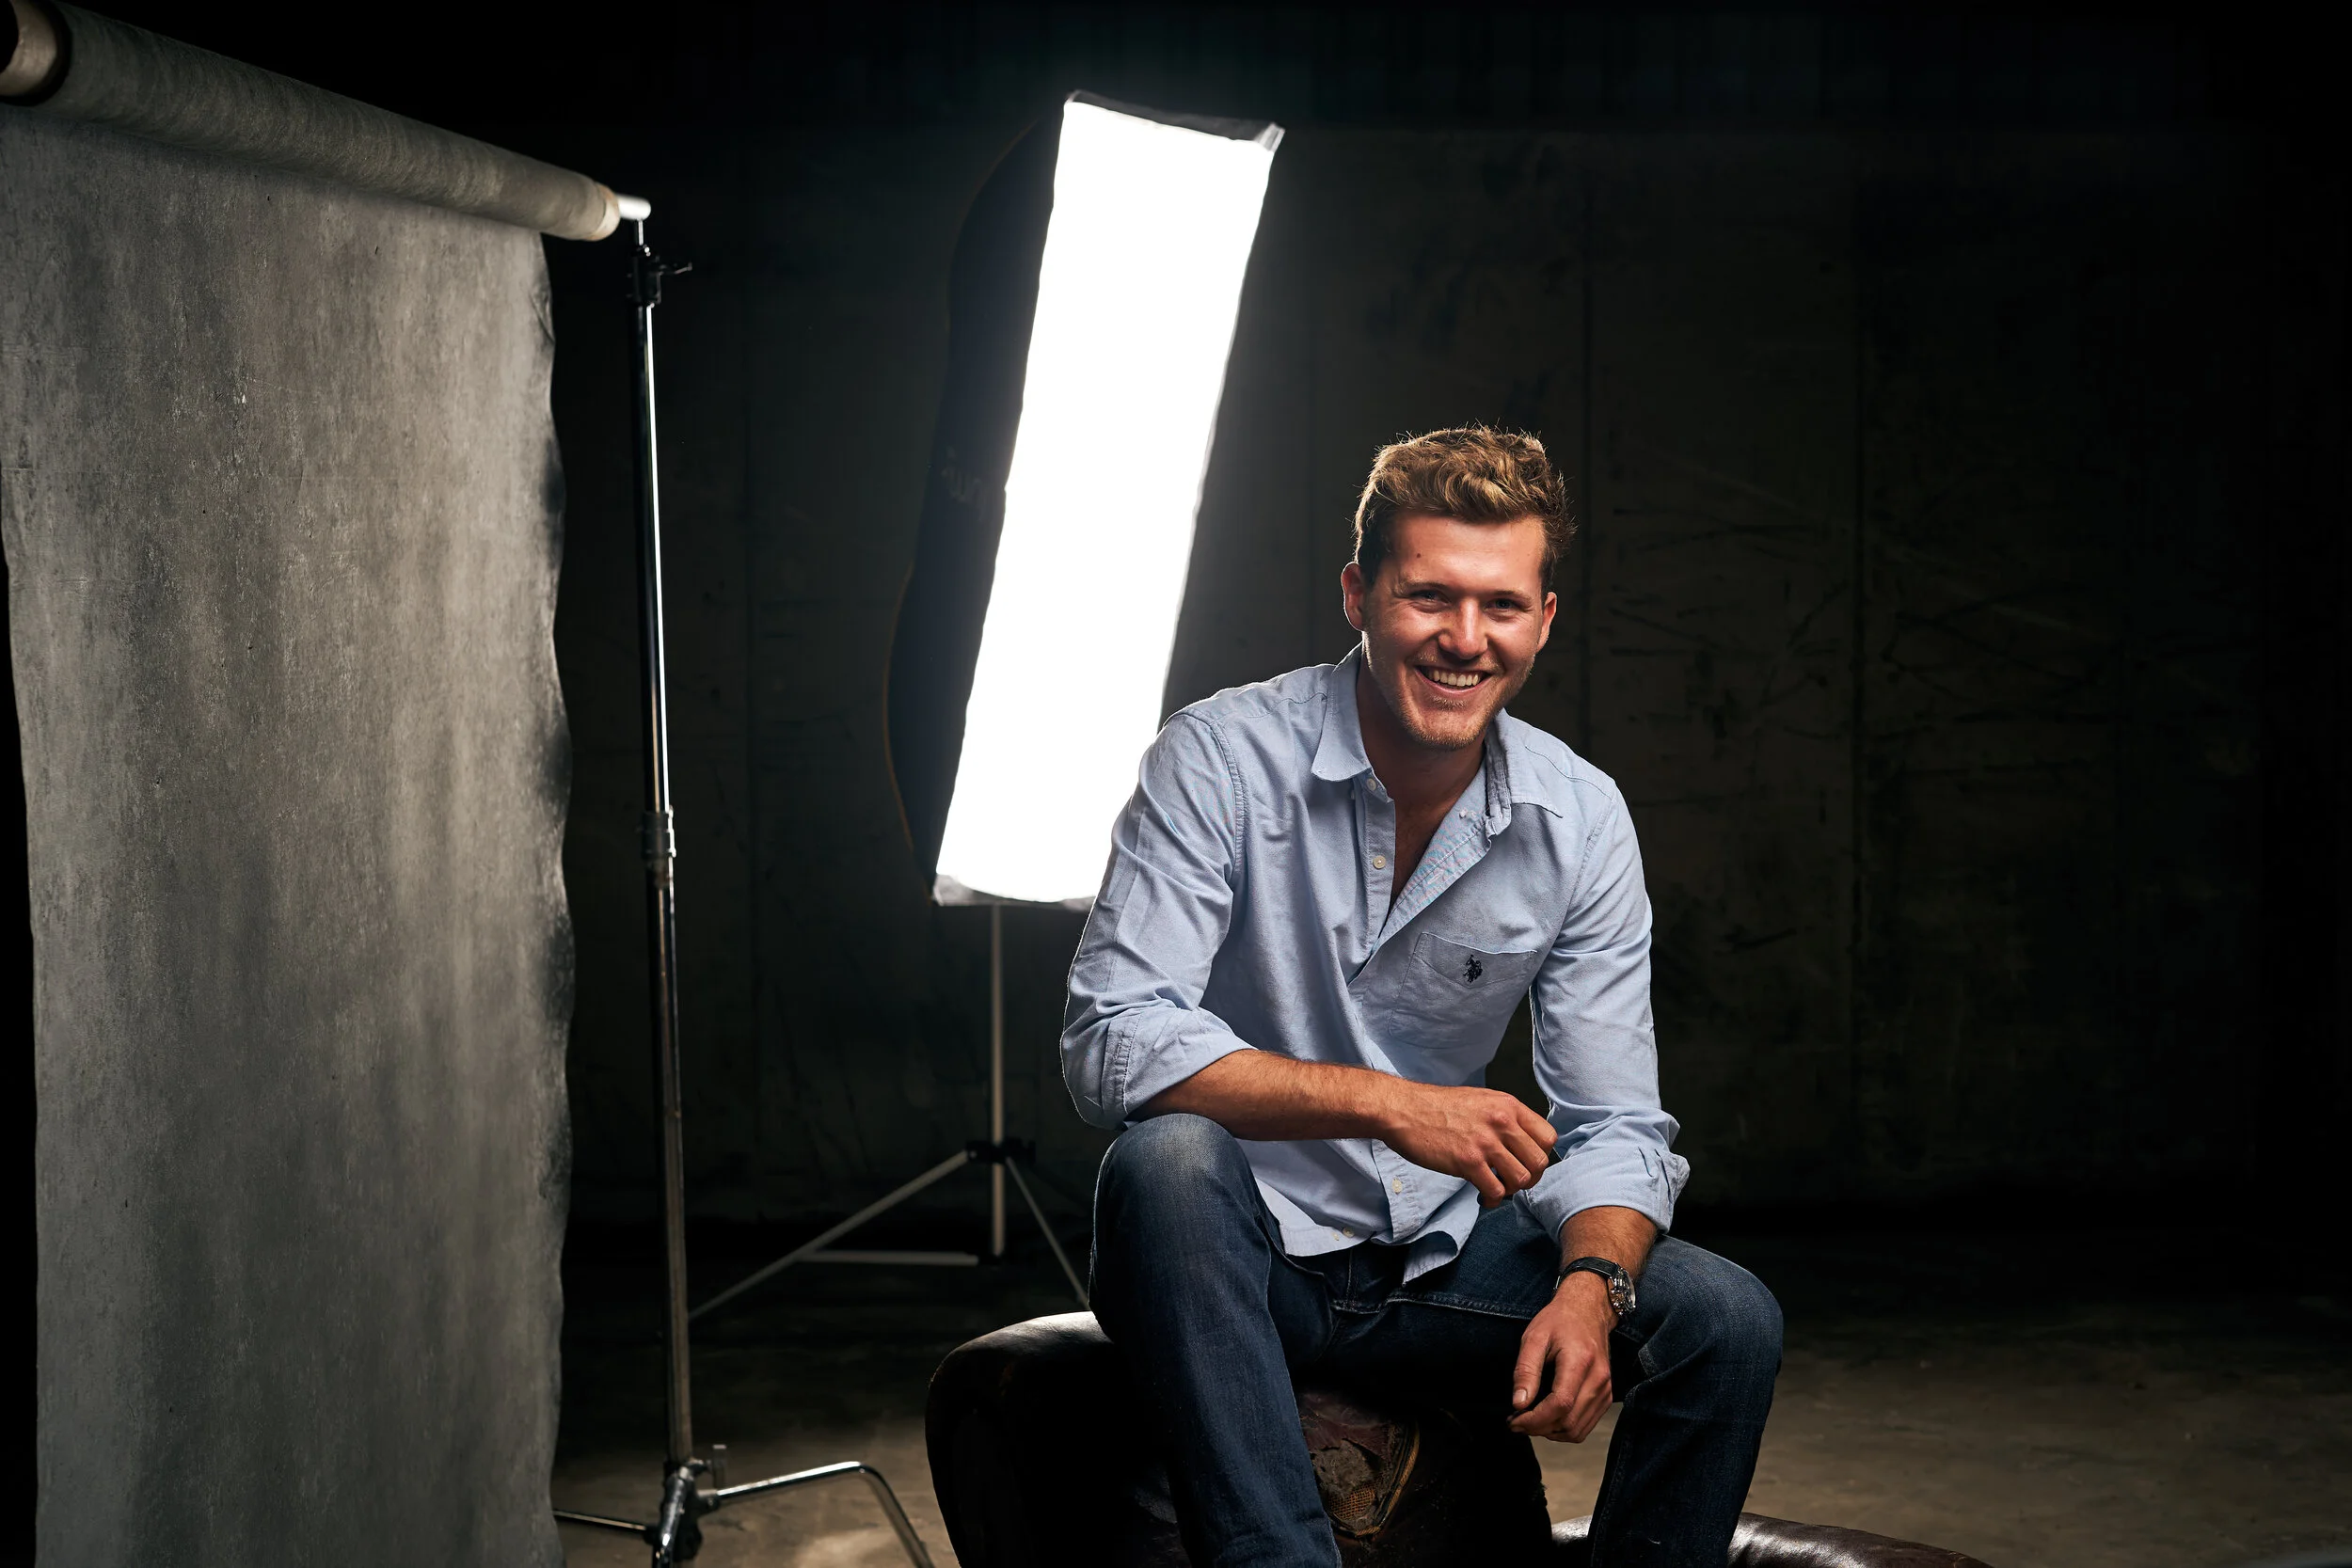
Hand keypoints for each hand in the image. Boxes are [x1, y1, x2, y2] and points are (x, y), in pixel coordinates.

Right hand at [1374, 1080, 1557, 1207]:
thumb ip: (1504, 1117)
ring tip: (1497, 1188)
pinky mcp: (1468, 1162)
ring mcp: (1485, 1143)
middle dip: (1530, 1178)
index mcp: (1507, 1105)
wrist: (1404, 1109)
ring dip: (1511, 1190)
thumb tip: (1521, 1141)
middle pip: (1539, 1162)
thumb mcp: (1480, 1100)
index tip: (1526, 1162)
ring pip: (1522, 1179)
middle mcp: (1502, 1122)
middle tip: (1513, 1180)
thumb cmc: (1437, 1106)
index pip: (1548, 1137)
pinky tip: (1483, 1196)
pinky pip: (1496, 1191)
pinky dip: (1493, 1200)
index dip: (1540, 1155)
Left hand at [1508, 1271, 1614, 1440]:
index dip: (1534, 1420)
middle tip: (1516, 1422)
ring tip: (1529, 1421)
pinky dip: (1564, 1429)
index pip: (1560, 1405)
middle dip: (1538, 1429)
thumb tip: (1519, 1403)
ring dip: (1550, 1433)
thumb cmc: (1559, 1321)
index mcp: (1580, 1362)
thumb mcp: (1534, 1338)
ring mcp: (1605, 1390)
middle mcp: (1598, 1380)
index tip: (1514, 1421)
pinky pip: (1585, 1426)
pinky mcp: (1606, 1396)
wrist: (1588, 1310)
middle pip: (1569, 1423)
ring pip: (1577, 1430)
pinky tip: (1547, 1419)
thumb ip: (1526, 1371)